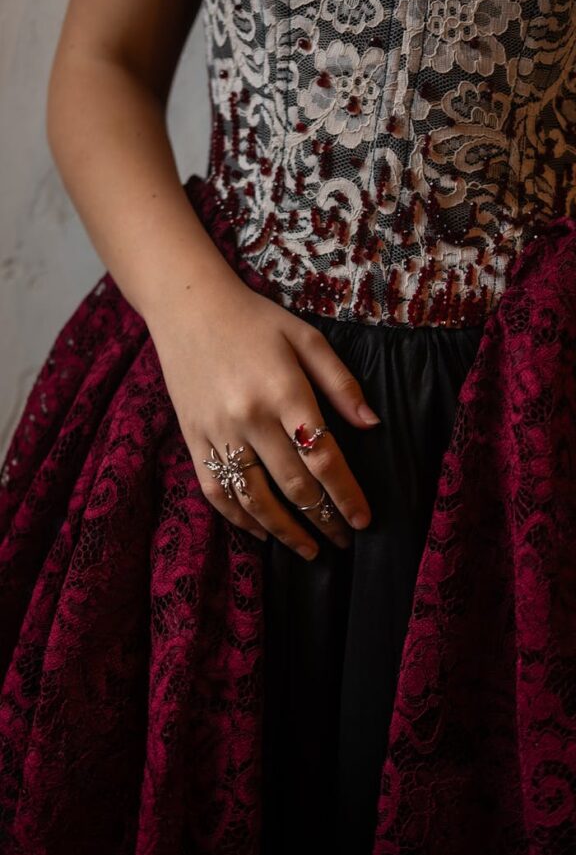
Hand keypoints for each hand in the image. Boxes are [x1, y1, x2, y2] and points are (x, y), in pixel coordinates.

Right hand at [147, 279, 380, 560]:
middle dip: (324, 519)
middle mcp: (249, 417)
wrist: (188, 305)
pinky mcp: (192, 438)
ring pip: (254, 499)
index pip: (324, 458)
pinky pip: (216, 491)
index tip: (364, 520)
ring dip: (285, 532)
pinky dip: (240, 519)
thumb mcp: (306, 338)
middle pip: (293, 485)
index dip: (347, 495)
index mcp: (284, 392)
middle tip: (345, 539)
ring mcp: (216, 431)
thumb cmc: (255, 320)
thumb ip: (341, 383)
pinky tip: (262, 532)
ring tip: (310, 550)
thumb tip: (371, 425)